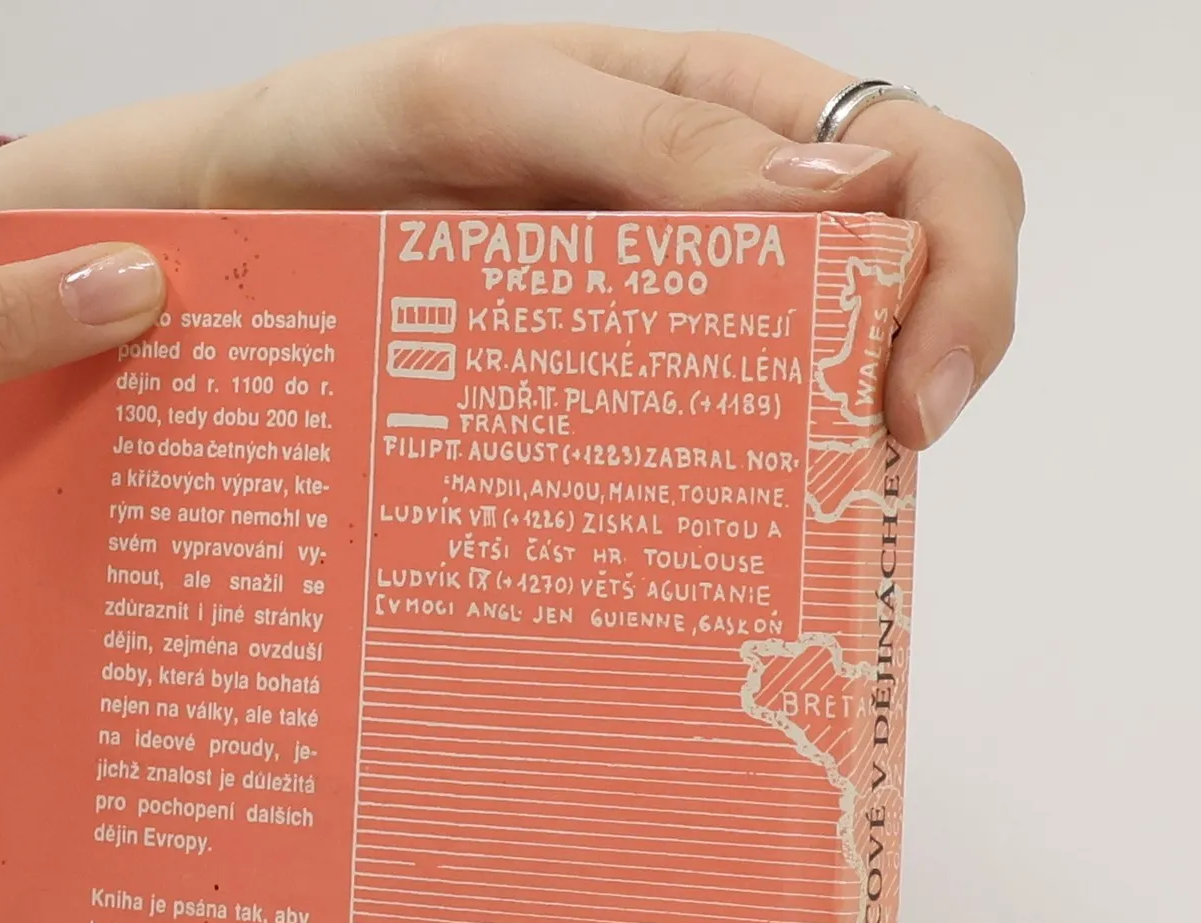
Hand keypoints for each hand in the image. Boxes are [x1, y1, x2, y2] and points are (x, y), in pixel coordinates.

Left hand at [192, 28, 1020, 452]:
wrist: (238, 220)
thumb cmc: (351, 132)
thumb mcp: (489, 101)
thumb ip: (654, 140)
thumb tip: (844, 205)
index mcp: (727, 112)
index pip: (922, 163)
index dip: (962, 270)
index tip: (909, 397)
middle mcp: (727, 217)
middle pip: (909, 280)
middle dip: (929, 367)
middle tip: (868, 468)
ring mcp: (674, 318)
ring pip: (814, 383)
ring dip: (827, 453)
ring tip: (783, 530)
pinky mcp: (610, 401)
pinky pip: (704, 449)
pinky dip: (726, 499)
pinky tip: (695, 543)